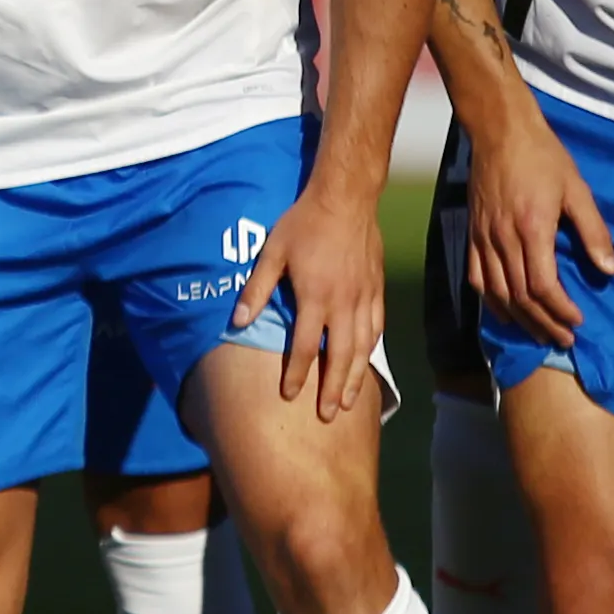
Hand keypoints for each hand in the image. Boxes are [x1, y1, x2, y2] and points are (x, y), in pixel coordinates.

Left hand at [234, 175, 390, 423]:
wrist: (347, 198)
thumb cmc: (304, 224)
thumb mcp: (272, 252)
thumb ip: (256, 289)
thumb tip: (236, 322)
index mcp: (316, 297)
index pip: (303, 346)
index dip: (296, 373)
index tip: (290, 395)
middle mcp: (343, 303)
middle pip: (339, 356)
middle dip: (333, 389)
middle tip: (328, 415)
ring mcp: (364, 298)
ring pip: (362, 347)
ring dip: (356, 377)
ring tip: (349, 402)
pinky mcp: (377, 290)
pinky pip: (377, 327)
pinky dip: (371, 350)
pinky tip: (366, 363)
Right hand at [458, 97, 611, 348]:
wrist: (500, 132)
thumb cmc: (544, 157)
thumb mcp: (577, 190)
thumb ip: (594, 232)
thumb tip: (611, 270)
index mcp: (532, 229)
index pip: (542, 286)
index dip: (560, 310)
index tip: (578, 321)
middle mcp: (503, 239)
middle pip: (520, 297)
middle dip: (544, 323)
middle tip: (564, 340)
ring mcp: (484, 238)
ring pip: (497, 293)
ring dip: (519, 319)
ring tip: (539, 334)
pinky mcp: (473, 233)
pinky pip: (477, 278)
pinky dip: (490, 302)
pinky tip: (505, 313)